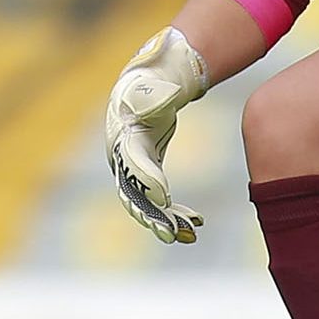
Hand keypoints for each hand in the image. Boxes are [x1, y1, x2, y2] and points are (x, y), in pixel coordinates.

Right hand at [104, 26, 209, 242]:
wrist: (145, 87)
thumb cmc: (153, 83)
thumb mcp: (156, 85)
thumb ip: (159, 93)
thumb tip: (167, 94)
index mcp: (123, 134)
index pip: (132, 161)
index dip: (146, 178)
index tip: (164, 195)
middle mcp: (122, 157)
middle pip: (134, 190)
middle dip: (153, 213)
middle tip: (173, 232)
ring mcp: (131, 168)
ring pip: (145, 202)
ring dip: (165, 221)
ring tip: (188, 235)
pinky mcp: (145, 174)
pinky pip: (156, 199)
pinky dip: (174, 212)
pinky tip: (196, 223)